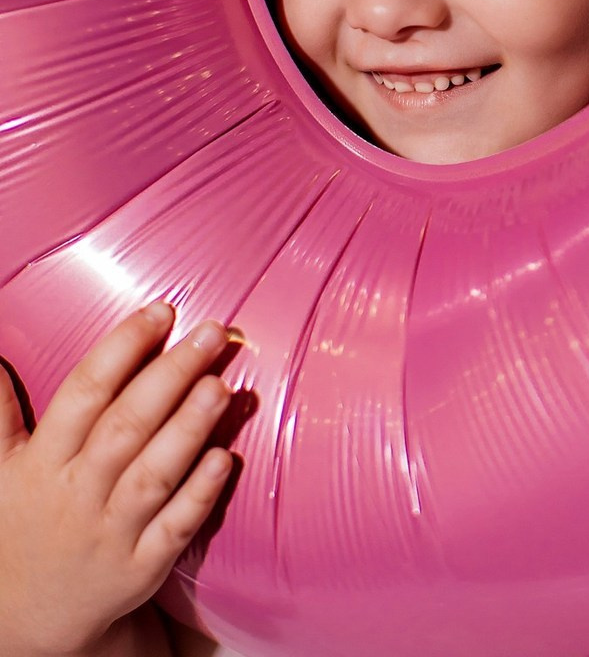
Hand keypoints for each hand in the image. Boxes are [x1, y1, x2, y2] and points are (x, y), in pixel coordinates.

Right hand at [0, 303, 233, 656]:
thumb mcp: (1, 471)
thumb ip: (2, 414)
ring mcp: (110, 533)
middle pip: (126, 426)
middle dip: (170, 375)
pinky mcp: (141, 568)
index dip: (123, 348)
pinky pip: (172, 529)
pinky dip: (197, 495)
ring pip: (152, 475)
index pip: (84, 393)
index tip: (161, 310)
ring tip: (222, 385)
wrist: (27, 622)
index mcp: (42, 463)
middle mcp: (76, 495)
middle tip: (212, 332)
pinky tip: (223, 458)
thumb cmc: (23, 524)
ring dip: (188, 428)